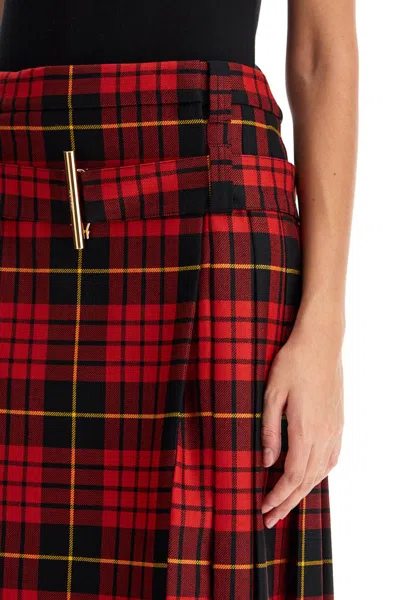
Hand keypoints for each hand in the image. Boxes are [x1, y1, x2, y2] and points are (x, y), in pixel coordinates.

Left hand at [260, 316, 344, 527]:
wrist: (321, 342)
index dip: (277, 496)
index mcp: (305, 430)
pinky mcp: (339, 422)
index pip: (292, 476)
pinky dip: (318, 475)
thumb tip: (267, 462)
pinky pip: (331, 459)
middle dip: (288, 503)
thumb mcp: (272, 394)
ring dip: (303, 492)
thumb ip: (270, 431)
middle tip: (270, 520)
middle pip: (307, 480)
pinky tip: (310, 478)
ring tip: (287, 504)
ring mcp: (335, 429)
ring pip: (321, 472)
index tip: (263, 509)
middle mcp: (324, 435)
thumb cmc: (292, 363)